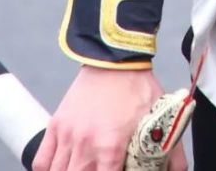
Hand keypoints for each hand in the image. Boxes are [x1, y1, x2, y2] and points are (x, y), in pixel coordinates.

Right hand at [32, 66, 187, 170]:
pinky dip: (47, 170)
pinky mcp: (56, 126)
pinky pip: (42, 161)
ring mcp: (67, 136)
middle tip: (98, 170)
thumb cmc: (138, 87)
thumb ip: (173, 153)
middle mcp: (85, 146)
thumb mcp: (162, 118)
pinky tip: (60, 169)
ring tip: (83, 168)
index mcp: (110, 147)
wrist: (115, 57)